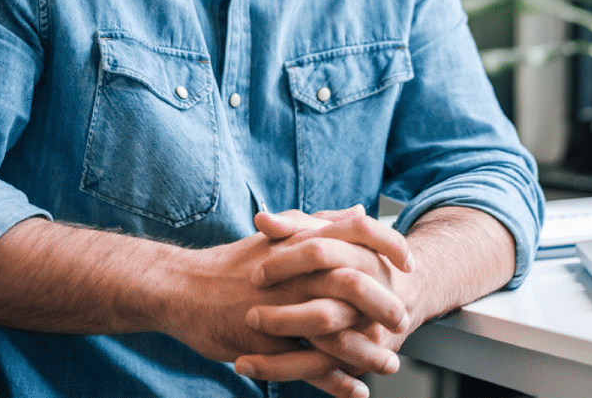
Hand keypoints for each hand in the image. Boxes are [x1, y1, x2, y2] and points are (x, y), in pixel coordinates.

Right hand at [164, 222, 407, 389]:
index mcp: (301, 244)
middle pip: (354, 284)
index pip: (357, 234)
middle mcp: (295, 273)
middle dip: (385, 305)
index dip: (388, 247)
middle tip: (403, 320)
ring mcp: (282, 309)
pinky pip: (308, 367)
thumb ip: (320, 223)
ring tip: (389, 364)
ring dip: (367, 351)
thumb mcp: (278, 235)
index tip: (409, 263)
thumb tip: (357, 212)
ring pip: (336, 331)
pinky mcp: (267, 344)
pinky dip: (335, 382)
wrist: (182, 289)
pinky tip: (354, 392)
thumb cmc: (232, 264)